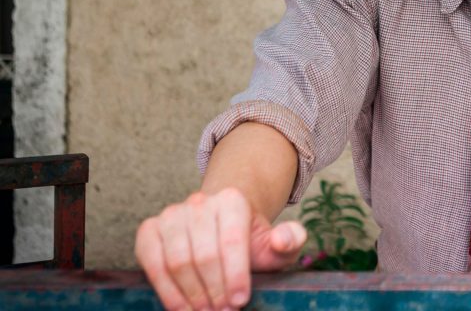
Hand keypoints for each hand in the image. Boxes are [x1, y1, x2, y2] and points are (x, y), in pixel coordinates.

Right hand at [135, 187, 306, 309]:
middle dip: (214, 290)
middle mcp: (199, 202)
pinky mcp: (149, 230)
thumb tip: (282, 240)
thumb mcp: (277, 243)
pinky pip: (152, 263)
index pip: (232, 241)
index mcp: (232, 200)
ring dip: (191, 294)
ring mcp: (171, 214)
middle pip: (204, 254)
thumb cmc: (250, 242)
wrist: (220, 228)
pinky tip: (181, 309)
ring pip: (177, 261)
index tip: (240, 300)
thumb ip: (291, 240)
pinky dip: (166, 291)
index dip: (235, 275)